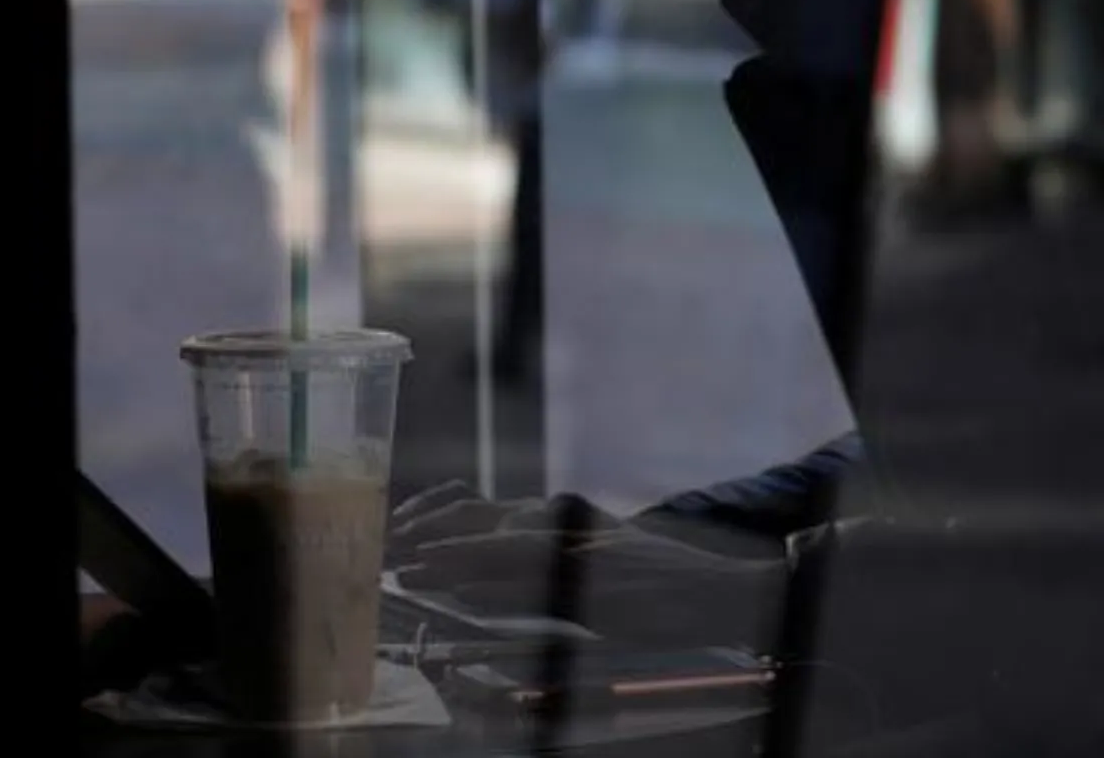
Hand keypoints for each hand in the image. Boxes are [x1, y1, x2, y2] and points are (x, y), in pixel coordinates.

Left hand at [392, 485, 782, 645]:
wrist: (710, 589)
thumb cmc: (652, 577)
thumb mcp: (592, 550)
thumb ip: (542, 555)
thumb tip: (482, 579)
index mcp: (559, 516)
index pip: (485, 513)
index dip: (442, 523)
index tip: (406, 530)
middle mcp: (564, 524)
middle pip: (483, 525)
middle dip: (435, 538)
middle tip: (393, 548)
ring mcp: (575, 553)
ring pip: (498, 552)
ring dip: (451, 561)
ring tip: (412, 566)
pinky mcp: (590, 585)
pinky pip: (529, 585)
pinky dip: (492, 585)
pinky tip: (462, 589)